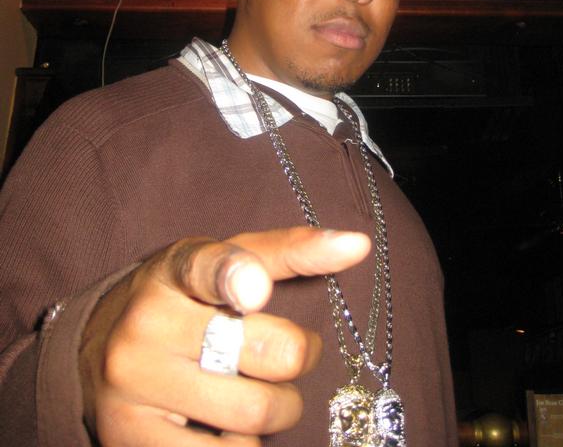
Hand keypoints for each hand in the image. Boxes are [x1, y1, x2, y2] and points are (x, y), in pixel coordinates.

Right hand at [79, 226, 370, 445]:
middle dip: (297, 357)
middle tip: (285, 353)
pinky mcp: (129, 438)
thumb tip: (359, 244)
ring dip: (277, 408)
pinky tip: (220, 423)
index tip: (256, 291)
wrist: (96, 347)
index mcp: (176, 269)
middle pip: (269, 353)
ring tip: (254, 389)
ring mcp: (133, 384)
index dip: (236, 278)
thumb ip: (290, 252)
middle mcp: (148, 322)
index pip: (208, 268)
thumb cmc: (186, 299)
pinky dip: (242, 445)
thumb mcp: (226, 262)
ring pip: (254, 413)